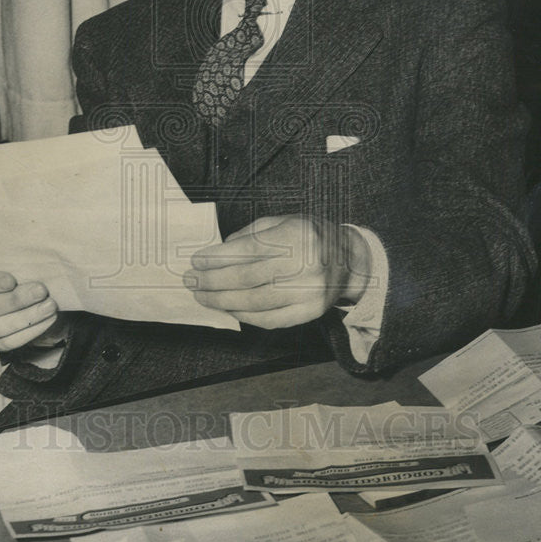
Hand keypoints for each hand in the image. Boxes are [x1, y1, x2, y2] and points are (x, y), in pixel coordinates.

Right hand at [0, 261, 59, 351]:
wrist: (26, 290)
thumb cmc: (14, 267)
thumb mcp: (8, 256)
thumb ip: (10, 253)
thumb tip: (28, 243)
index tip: (12, 280)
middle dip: (16, 300)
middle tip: (42, 290)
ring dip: (26, 318)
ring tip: (49, 306)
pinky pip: (5, 343)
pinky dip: (28, 333)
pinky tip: (47, 321)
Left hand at [184, 216, 370, 328]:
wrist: (349, 262)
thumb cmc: (311, 238)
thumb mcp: (284, 222)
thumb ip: (252, 234)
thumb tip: (218, 252)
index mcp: (298, 237)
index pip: (249, 250)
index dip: (218, 258)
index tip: (196, 261)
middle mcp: (306, 266)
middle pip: (248, 278)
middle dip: (213, 281)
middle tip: (191, 281)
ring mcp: (309, 293)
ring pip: (255, 302)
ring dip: (222, 301)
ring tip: (202, 296)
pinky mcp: (310, 313)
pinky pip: (269, 319)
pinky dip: (244, 315)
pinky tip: (227, 308)